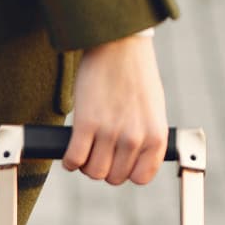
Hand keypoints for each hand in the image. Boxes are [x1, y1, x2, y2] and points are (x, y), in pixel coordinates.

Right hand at [63, 33, 167, 185]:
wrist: (120, 46)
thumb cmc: (136, 76)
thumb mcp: (153, 110)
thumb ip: (146, 137)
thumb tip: (131, 160)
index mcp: (155, 135)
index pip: (140, 178)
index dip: (126, 173)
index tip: (119, 162)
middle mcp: (135, 137)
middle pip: (113, 177)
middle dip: (103, 168)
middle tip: (98, 153)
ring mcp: (109, 131)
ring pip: (93, 171)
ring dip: (86, 165)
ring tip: (85, 151)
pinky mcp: (85, 123)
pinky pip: (74, 159)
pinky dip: (69, 160)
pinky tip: (71, 152)